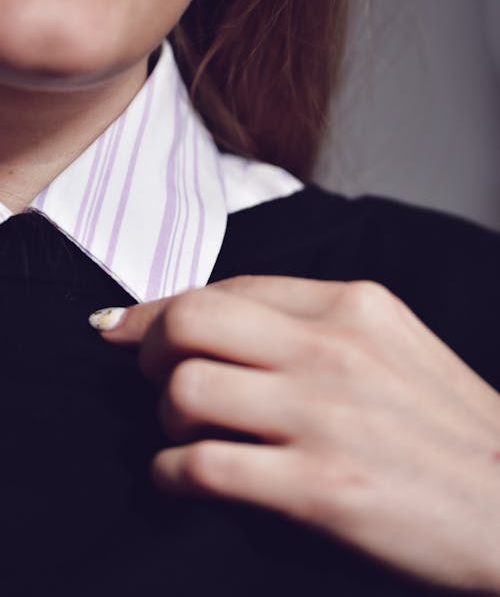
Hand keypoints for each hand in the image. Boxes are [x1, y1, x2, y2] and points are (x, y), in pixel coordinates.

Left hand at [93, 276, 499, 592]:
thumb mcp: (390, 344)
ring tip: (183, 432)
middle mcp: (332, 348)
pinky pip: (203, 466)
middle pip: (191, 322)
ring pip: (186, 389)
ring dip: (164, 415)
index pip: (228, 288)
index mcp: (352, 304)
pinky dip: (171, 473)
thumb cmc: (447, 426)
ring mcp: (324, 415)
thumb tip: (226, 326)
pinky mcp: (319, 488)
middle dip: (151, 349)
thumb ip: (313, 326)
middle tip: (154, 376)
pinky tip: (181, 478)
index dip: (161, 307)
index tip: (123, 325)